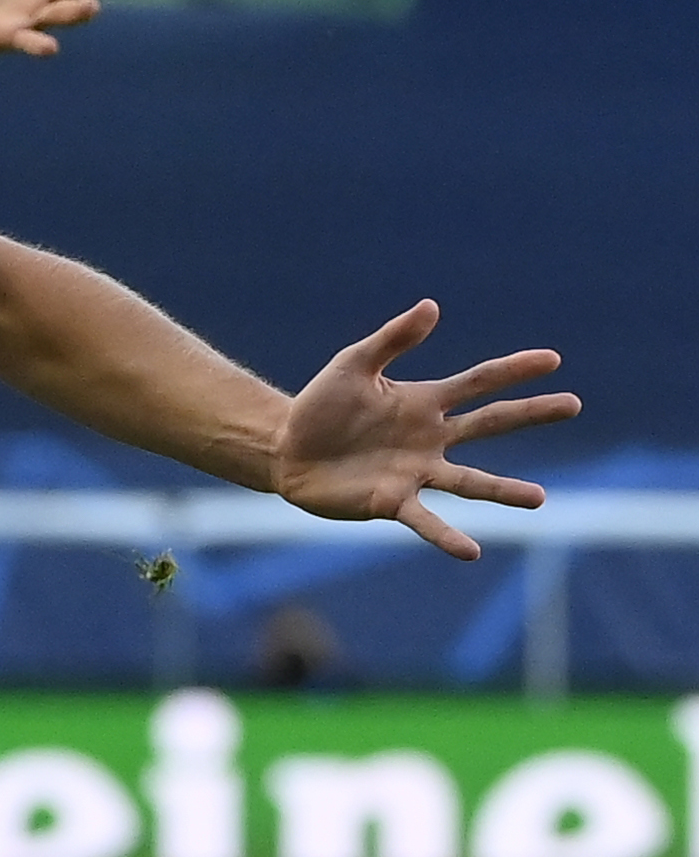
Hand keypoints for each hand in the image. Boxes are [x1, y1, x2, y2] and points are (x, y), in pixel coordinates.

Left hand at [274, 300, 580, 560]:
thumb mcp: (354, 364)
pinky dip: (447, 535)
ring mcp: (416, 472)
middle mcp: (430, 438)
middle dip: (531, 413)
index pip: (478, 382)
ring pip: (469, 481)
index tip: (552, 359)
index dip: (513, 370)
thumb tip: (431, 306)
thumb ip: (392, 340)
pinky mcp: (392, 501)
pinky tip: (472, 550)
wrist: (284, 449)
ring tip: (539, 499)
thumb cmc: (321, 406)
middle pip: (490, 424)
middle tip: (573, 404)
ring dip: (504, 490)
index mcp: (424, 401)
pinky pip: (426, 520)